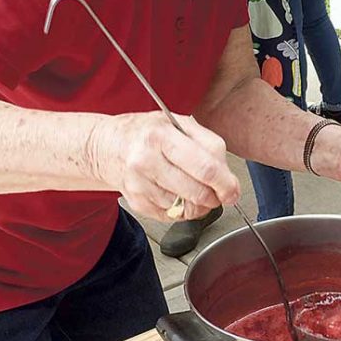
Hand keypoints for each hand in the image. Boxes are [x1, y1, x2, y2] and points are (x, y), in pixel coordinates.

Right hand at [88, 111, 240, 221]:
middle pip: (197, 192)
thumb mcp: (178, 124)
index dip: (226, 183)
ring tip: (197, 191)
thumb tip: (228, 178)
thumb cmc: (147, 133)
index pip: (205, 167)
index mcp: (162, 135)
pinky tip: (178, 194)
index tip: (233, 189)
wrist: (107, 146)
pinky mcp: (136, 202)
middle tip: (219, 194)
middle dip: (216, 198)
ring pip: (185, 208)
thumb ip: (208, 145)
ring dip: (199, 205)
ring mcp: (139, 184)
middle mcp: (146, 160)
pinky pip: (171, 216)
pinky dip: (181, 210)